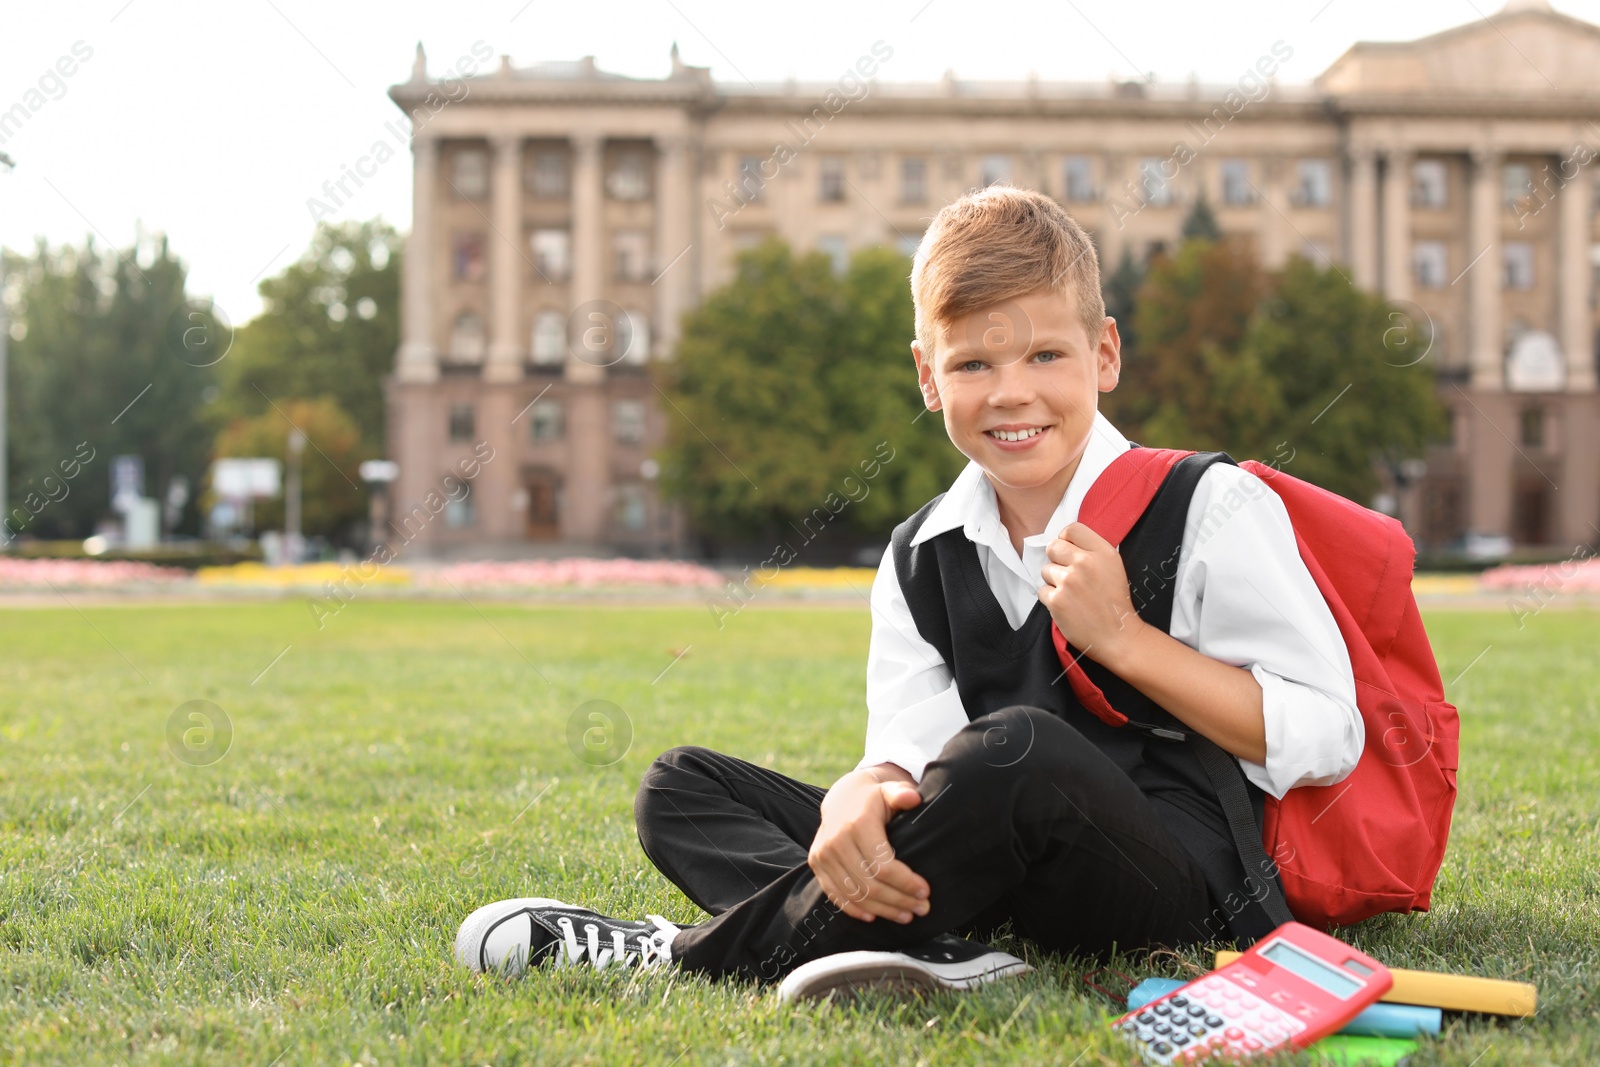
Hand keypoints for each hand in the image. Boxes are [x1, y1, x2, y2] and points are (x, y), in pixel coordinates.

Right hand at [809, 769, 930, 923]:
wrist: (841, 798)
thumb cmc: (874, 799)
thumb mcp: (889, 790)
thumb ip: (902, 793)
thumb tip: (914, 798)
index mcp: (857, 824)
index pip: (884, 865)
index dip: (906, 883)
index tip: (925, 891)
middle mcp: (836, 841)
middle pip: (871, 884)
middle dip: (899, 900)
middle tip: (922, 908)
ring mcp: (823, 855)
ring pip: (855, 894)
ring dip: (882, 910)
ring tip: (906, 915)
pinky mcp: (816, 864)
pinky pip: (836, 895)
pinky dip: (855, 910)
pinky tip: (875, 916)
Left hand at [1039, 521, 1148, 668]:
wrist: (1118, 636)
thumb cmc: (1114, 603)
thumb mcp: (1113, 566)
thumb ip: (1092, 550)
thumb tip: (1066, 540)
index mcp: (1102, 552)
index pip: (1071, 529)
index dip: (1066, 540)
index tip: (1069, 552)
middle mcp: (1085, 563)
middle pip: (1053, 547)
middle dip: (1057, 560)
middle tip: (1069, 576)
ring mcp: (1069, 581)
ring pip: (1046, 570)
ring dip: (1054, 582)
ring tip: (1072, 594)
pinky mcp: (1056, 600)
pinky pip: (1042, 591)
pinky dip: (1051, 599)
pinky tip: (1067, 606)